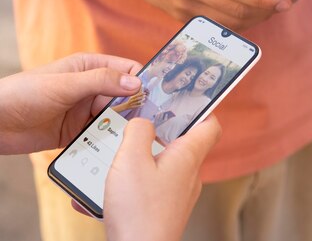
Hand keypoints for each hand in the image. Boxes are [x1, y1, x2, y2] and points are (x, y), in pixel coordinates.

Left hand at [0, 53, 141, 154]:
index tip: (160, 96)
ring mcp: (85, 111)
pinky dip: (109, 142)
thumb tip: (136, 82)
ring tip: (135, 138)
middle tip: (153, 123)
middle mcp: (91, 88)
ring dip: (123, 127)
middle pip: (126, 97)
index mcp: (90, 67)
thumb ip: (101, 82)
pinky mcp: (77, 133)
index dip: (144, 80)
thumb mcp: (64, 85)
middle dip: (138, 108)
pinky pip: (101, 136)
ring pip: (116, 119)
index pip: (127, 70)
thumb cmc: (22, 94)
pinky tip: (116, 149)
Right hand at [104, 117, 220, 240]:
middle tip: (135, 125)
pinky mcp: (164, 210)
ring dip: (138, 161)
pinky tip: (101, 192)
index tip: (183, 100)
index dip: (200, 110)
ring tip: (112, 161)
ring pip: (161, 166)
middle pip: (181, 143)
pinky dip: (128, 186)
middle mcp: (188, 175)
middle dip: (157, 133)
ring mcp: (178, 195)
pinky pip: (148, 189)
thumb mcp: (131, 160)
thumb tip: (143, 122)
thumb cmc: (139, 212)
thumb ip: (138, 132)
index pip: (211, 125)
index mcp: (188, 156)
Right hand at [110, 0, 293, 29]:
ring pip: (227, 23)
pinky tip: (249, 9)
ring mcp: (182, 6)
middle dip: (266, 11)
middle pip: (235, 12)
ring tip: (272, 6)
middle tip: (286, 2)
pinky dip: (236, 21)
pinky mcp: (180, 15)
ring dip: (254, 18)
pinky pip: (215, 24)